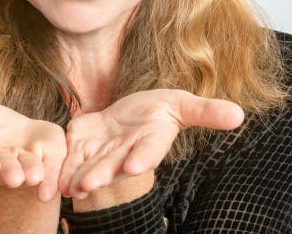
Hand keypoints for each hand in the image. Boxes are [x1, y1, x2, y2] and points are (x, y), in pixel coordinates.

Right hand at [0, 103, 65, 202]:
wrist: (15, 131)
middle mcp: (5, 162)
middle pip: (7, 168)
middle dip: (10, 172)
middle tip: (15, 176)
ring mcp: (28, 162)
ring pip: (32, 169)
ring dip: (34, 173)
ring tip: (33, 175)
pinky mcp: (51, 155)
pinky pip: (56, 165)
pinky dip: (57, 173)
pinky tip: (57, 183)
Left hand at [58, 89, 243, 198]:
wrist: (129, 114)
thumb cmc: (160, 109)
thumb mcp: (183, 104)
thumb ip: (206, 112)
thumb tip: (239, 115)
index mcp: (151, 141)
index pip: (149, 151)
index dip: (143, 157)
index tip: (135, 165)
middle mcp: (126, 153)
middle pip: (114, 165)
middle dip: (103, 174)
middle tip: (90, 183)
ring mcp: (103, 153)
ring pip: (89, 168)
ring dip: (79, 178)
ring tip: (69, 186)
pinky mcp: (82, 147)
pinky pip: (70, 159)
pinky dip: (61, 168)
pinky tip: (52, 177)